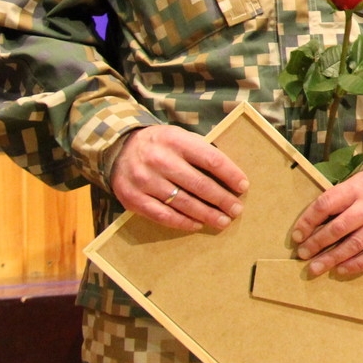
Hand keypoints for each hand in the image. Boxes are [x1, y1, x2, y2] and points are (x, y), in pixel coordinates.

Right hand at [110, 124, 247, 231]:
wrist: (119, 149)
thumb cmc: (161, 145)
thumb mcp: (180, 137)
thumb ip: (201, 152)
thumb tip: (230, 176)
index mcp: (176, 141)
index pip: (211, 159)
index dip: (230, 174)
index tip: (243, 186)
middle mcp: (159, 160)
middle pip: (199, 184)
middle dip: (222, 199)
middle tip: (236, 209)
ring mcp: (145, 180)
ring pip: (183, 203)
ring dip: (206, 214)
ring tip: (223, 221)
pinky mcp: (133, 199)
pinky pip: (163, 215)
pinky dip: (183, 222)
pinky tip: (197, 224)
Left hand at [291, 167, 362, 277]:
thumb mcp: (357, 182)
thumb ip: (338, 200)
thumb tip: (309, 227)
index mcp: (359, 186)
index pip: (327, 204)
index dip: (308, 221)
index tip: (297, 236)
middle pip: (340, 227)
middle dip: (317, 243)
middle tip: (303, 255)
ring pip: (356, 244)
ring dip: (332, 258)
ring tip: (316, 267)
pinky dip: (356, 264)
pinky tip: (341, 269)